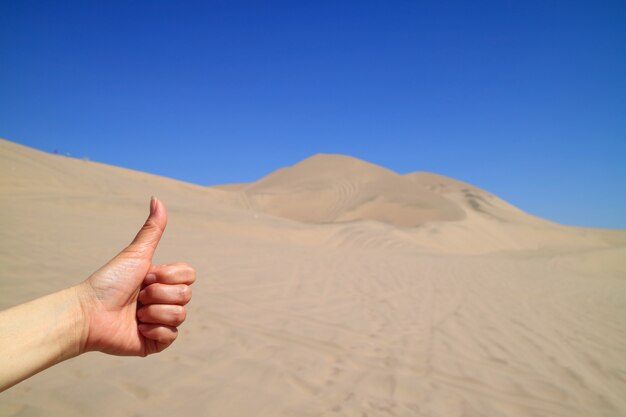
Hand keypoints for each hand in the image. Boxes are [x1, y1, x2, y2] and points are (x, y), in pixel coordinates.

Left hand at [78, 197, 194, 355]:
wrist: (89, 312)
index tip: (146, 276)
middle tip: (137, 295)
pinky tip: (137, 328)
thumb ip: (152, 229)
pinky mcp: (156, 342)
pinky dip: (153, 330)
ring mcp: (161, 322)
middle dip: (158, 293)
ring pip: (180, 315)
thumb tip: (157, 198)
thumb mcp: (136, 253)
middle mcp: (164, 300)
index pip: (189, 276)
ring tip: (135, 313)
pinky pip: (172, 335)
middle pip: (186, 295)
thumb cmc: (109, 281)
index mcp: (162, 281)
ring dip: (153, 312)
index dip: (168, 275)